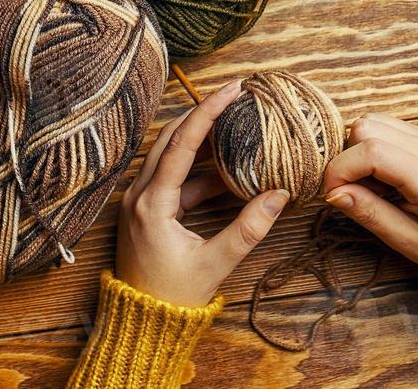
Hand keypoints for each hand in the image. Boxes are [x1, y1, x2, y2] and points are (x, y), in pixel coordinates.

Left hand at [116, 81, 289, 306]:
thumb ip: (247, 230)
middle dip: (202, 115)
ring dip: (200, 140)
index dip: (207, 113)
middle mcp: (138, 195)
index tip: (231, 91)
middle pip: (170, 139)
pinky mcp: (145, 211)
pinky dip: (197, 169)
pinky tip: (226, 171)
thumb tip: (279, 195)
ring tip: (233, 126)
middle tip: (233, 97)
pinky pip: (171, 178)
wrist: (141, 325)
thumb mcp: (214, 264)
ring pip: (169, 156)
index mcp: (151, 204)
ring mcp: (139, 202)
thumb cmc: (172, 298)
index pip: (180, 145)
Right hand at [322, 115, 417, 273]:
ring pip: (370, 120)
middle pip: (366, 126)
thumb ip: (370, 214)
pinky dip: (368, 146)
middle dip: (347, 157)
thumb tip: (333, 193)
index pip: (373, 151)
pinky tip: (379, 176)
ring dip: (356, 150)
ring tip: (369, 185)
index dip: (341, 168)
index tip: (331, 194)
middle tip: (355, 192)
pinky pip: (382, 125)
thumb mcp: (408, 242)